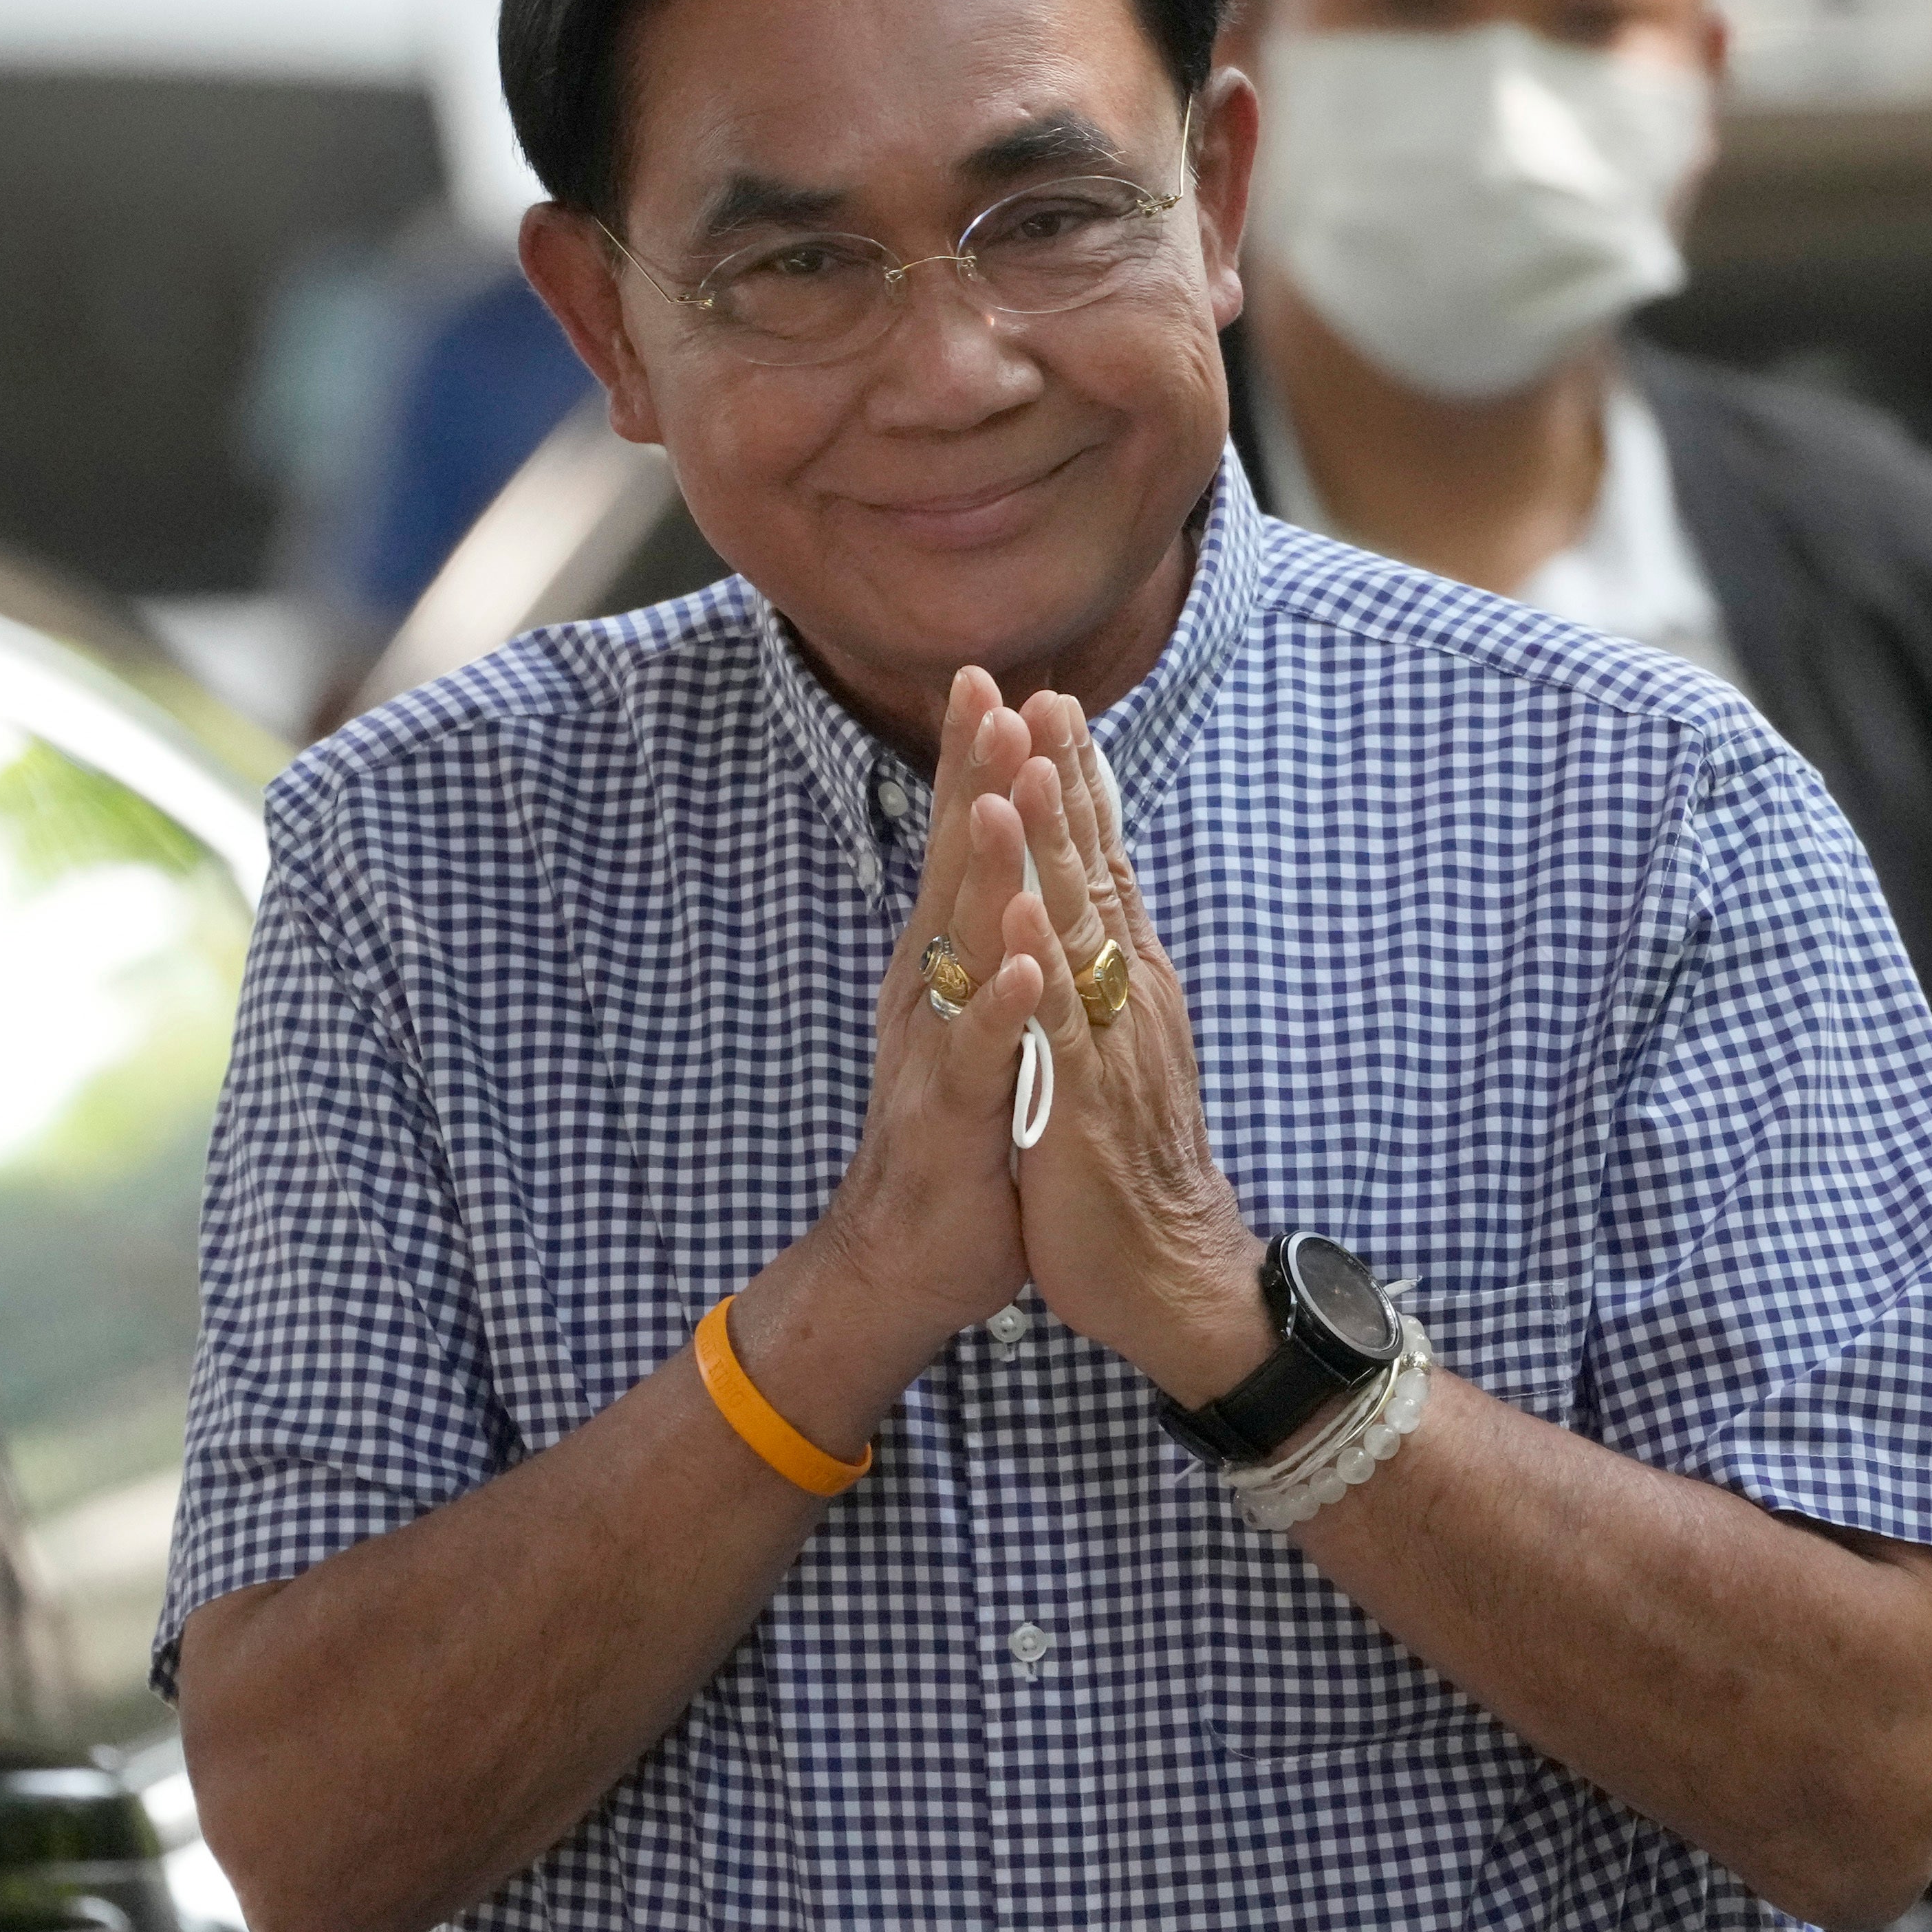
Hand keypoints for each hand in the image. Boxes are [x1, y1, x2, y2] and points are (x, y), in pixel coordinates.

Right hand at [738, 672, 1046, 1449]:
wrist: (904, 1254)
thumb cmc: (956, 1130)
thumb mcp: (974, 1016)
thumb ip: (982, 938)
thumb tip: (997, 852)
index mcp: (943, 960)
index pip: (963, 843)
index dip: (976, 761)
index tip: (996, 676)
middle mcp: (931, 988)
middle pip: (954, 866)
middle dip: (972, 778)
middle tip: (989, 690)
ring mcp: (938, 1047)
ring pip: (963, 945)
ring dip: (983, 868)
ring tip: (1000, 794)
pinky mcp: (956, 1117)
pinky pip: (985, 1055)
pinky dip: (1005, 1009)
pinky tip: (1026, 968)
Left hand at [975, 689, 1271, 1407]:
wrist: (1177, 1277)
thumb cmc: (1134, 1168)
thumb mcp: (1119, 1051)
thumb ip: (1110, 983)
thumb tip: (1099, 919)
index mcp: (1128, 982)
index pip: (1102, 865)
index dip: (1078, 786)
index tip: (1053, 704)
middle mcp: (1127, 997)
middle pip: (1095, 871)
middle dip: (1064, 782)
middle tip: (1044, 692)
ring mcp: (1107, 1045)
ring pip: (1076, 929)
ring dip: (1051, 845)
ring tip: (1025, 766)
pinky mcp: (1080, 1105)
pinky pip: (1056, 1026)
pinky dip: (1037, 968)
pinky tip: (1021, 915)